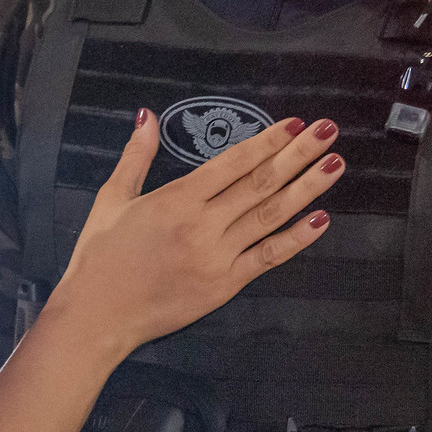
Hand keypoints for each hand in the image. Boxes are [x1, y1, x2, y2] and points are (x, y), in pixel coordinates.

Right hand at [47, 112, 343, 355]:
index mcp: (176, 199)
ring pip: (270, 216)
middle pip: (260, 183)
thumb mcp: (111, 199)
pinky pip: (267, 257)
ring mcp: (217, 257)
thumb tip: (147, 116)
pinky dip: (295, 239)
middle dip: (297, 155)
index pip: (233, 163)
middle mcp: (202, 225)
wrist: (97, 315)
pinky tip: (320, 219)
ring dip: (306, 189)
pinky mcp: (224, 285)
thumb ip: (135, 156)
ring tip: (334, 165)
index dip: (267, 141)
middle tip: (327, 131)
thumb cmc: (100, 256)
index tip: (294, 124)